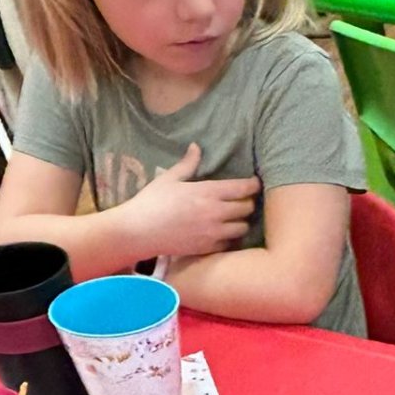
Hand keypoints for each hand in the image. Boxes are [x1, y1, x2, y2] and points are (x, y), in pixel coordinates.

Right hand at [125, 143, 259, 259]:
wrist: (139, 231)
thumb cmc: (151, 201)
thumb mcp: (169, 178)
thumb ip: (187, 164)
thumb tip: (196, 146)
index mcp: (207, 192)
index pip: (242, 188)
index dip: (253, 185)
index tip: (255, 182)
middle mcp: (216, 212)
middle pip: (247, 208)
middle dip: (248, 203)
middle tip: (243, 200)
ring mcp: (213, 232)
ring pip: (242, 228)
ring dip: (241, 221)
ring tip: (235, 218)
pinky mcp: (208, 248)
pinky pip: (230, 244)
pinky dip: (229, 238)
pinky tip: (222, 233)